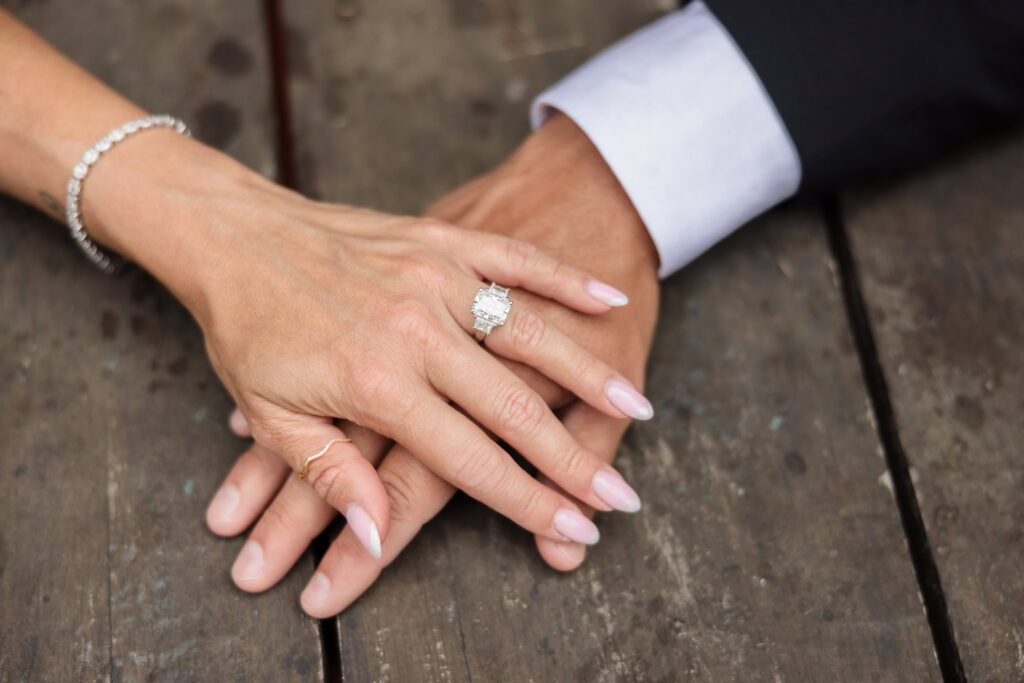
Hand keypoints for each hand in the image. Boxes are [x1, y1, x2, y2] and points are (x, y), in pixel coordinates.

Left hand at [206, 114, 659, 615]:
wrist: (235, 230)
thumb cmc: (249, 324)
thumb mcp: (271, 409)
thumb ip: (330, 474)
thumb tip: (376, 539)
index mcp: (375, 380)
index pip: (467, 460)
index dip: (525, 501)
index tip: (573, 531)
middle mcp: (416, 329)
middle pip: (513, 407)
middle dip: (572, 459)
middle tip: (622, 498)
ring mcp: (435, 278)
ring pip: (530, 333)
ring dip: (589, 373)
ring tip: (640, 408)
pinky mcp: (443, 240)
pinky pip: (516, 261)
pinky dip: (565, 281)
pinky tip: (609, 299)